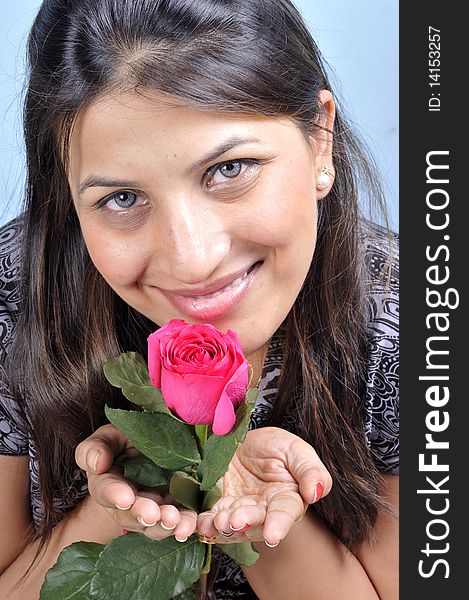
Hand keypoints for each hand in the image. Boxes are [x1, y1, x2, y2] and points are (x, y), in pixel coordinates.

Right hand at [75, 424, 196, 541]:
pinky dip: (186, 523)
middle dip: (142, 515)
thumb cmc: (125, 438)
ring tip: (176, 521)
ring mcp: (154, 507)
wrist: (154, 439)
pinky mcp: (177, 506)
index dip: (115, 495)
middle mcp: (129, 502)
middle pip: (132, 515)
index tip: (125, 498)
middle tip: (152, 514)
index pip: (106, 491)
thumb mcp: (109, 436)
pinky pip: (181, 519)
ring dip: (166, 525)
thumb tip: (98, 464)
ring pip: (157, 525)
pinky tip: (192, 523)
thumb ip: (96, 448)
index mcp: (107, 483)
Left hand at [197, 427, 331, 546]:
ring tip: (218, 521)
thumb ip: (310, 471)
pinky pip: (209, 519)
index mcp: (286, 499)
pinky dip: (205, 524)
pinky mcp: (216, 506)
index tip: (273, 534)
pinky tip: (200, 524)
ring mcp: (238, 511)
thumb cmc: (274, 447)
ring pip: (231, 526)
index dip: (279, 524)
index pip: (285, 513)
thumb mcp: (296, 450)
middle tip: (236, 520)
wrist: (242, 439)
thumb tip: (315, 493)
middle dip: (245, 523)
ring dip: (223, 526)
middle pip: (255, 523)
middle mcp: (262, 511)